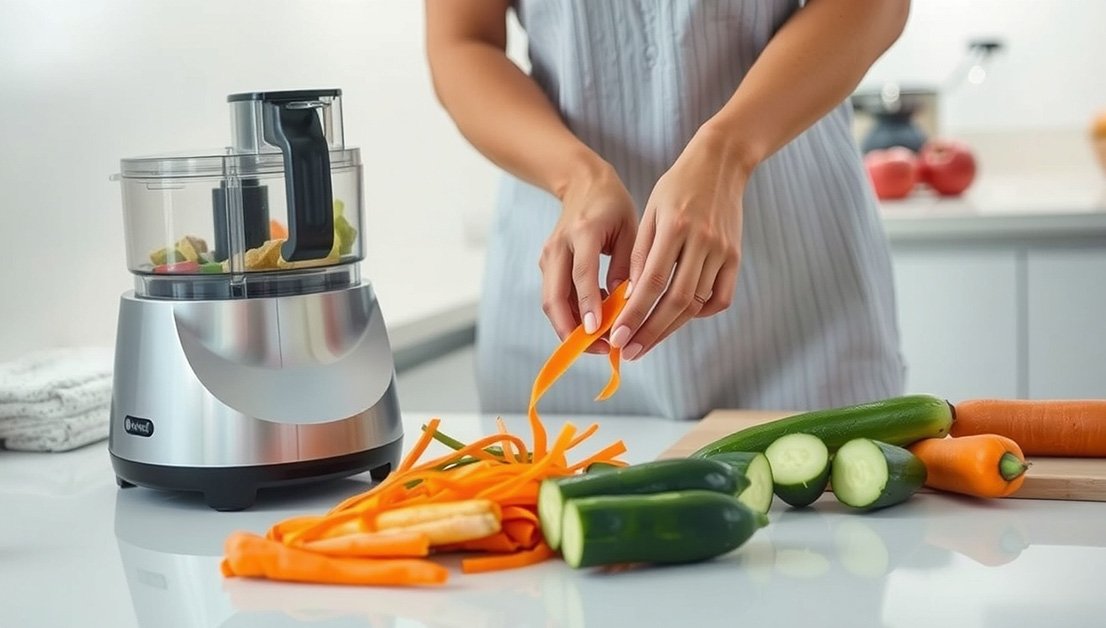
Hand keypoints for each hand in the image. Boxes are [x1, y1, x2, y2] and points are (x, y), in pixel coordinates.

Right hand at [540, 161, 637, 352]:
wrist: (581, 182)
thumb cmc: (612, 205)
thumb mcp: (630, 229)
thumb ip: (628, 266)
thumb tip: (625, 305)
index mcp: (582, 232)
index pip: (581, 275)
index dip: (587, 306)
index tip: (596, 332)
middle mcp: (558, 246)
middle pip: (553, 297)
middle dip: (570, 330)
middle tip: (596, 349)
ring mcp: (548, 256)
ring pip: (551, 301)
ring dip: (570, 327)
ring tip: (599, 342)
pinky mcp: (546, 264)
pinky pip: (555, 296)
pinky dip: (570, 314)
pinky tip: (593, 322)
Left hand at [609, 128, 745, 359]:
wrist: (721, 163)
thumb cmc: (677, 186)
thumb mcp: (650, 212)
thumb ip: (640, 253)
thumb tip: (630, 296)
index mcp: (675, 227)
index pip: (651, 282)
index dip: (634, 314)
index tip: (617, 336)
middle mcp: (702, 241)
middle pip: (676, 301)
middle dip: (650, 331)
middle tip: (629, 351)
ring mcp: (723, 251)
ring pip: (697, 304)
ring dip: (670, 327)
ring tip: (646, 341)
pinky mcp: (736, 257)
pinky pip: (720, 298)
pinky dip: (700, 313)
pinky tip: (680, 317)